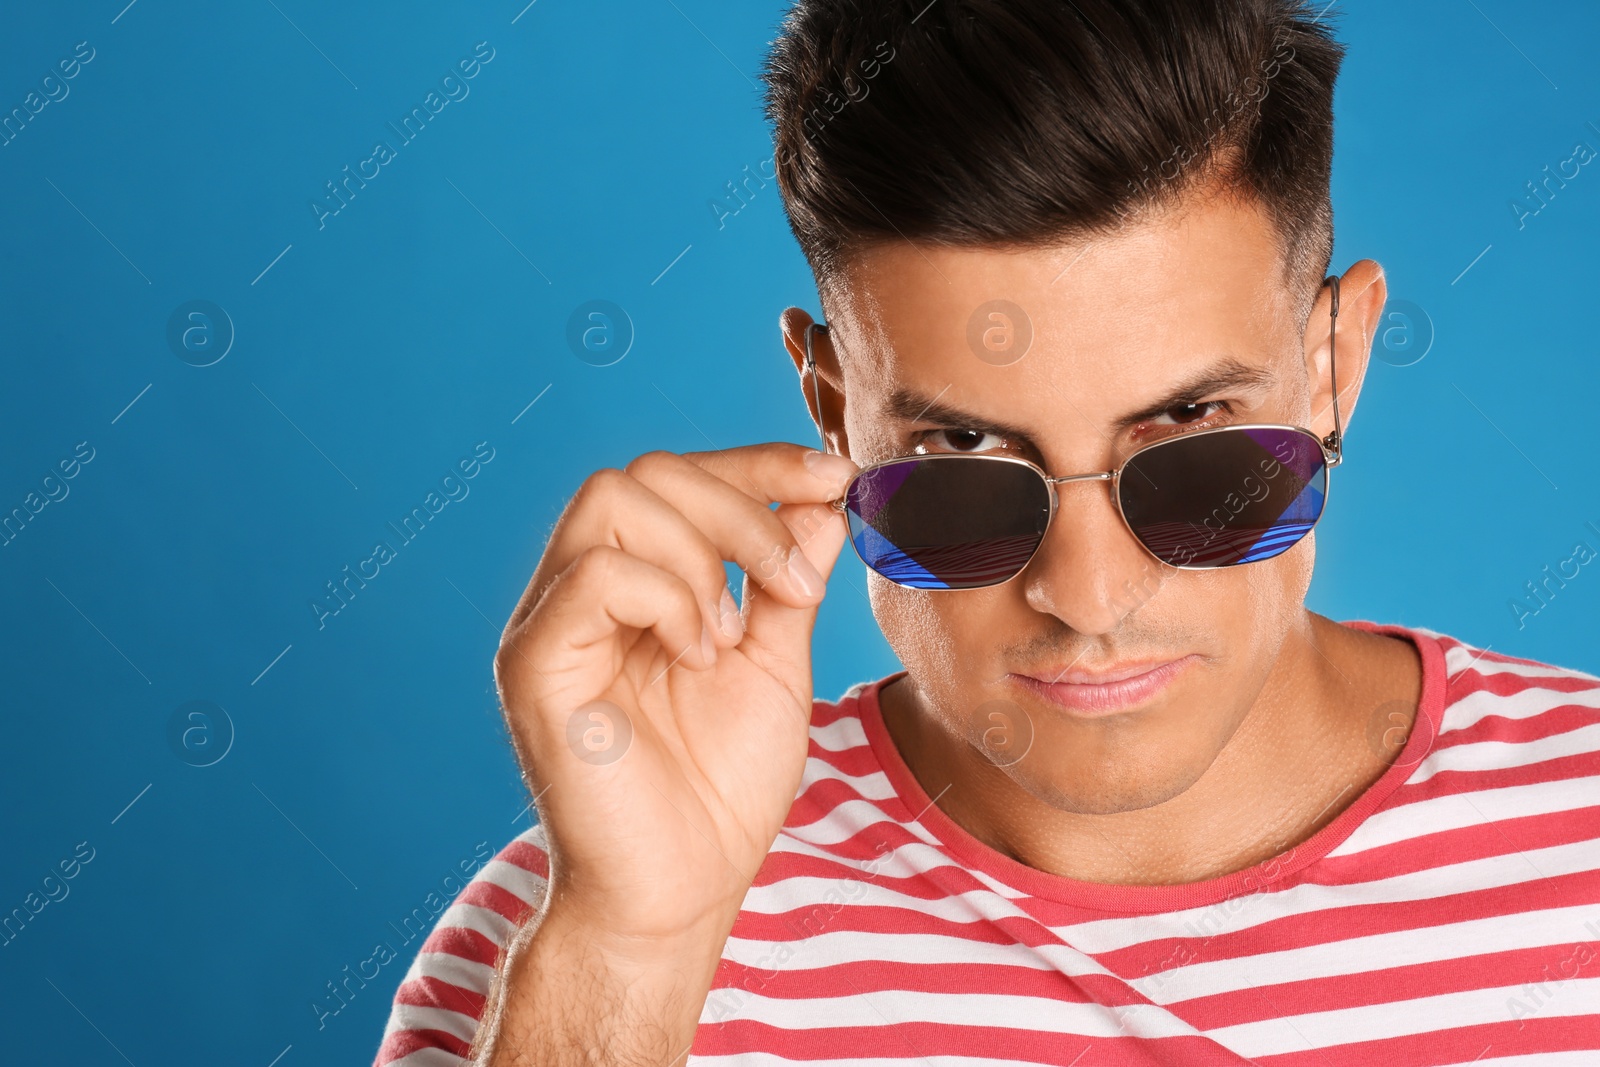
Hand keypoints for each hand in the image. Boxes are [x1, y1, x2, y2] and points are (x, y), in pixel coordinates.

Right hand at [493, 442, 857, 944]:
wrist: (681, 891)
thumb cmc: (720, 789)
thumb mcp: (775, 664)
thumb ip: (787, 580)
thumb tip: (821, 498)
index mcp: (635, 584)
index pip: (681, 477)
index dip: (760, 463)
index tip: (835, 476)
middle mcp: (581, 591)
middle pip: (647, 472)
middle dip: (743, 508)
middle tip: (794, 585)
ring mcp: (552, 623)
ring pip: (612, 500)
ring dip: (701, 555)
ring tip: (727, 636)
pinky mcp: (535, 663)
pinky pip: (593, 574)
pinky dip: (666, 598)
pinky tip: (694, 655)